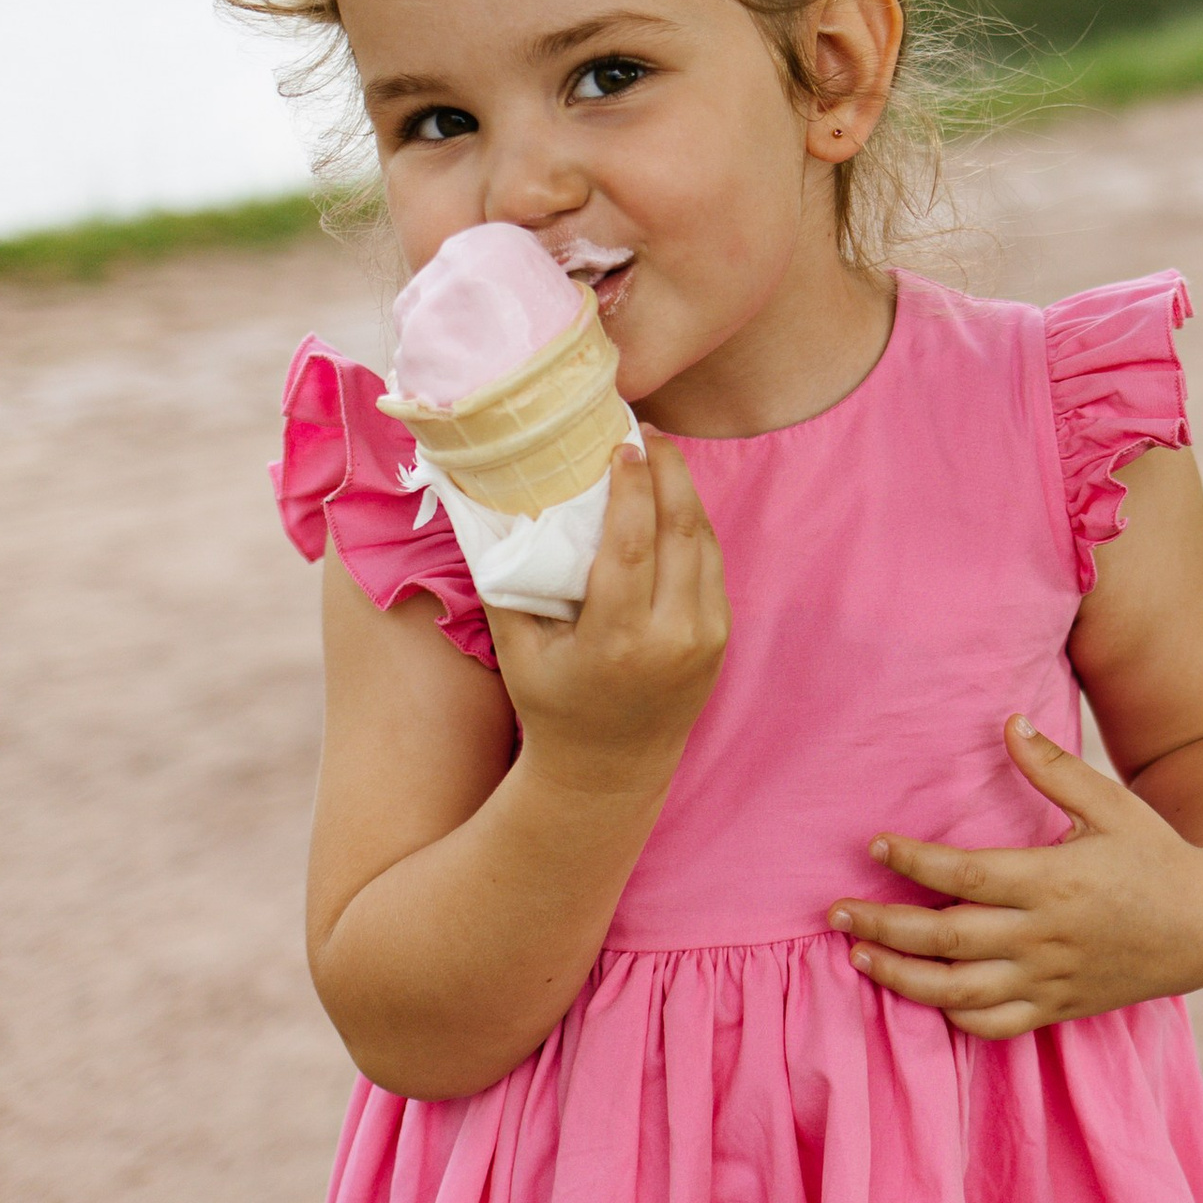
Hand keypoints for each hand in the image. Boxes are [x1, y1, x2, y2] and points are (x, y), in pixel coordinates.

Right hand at [487, 433, 726, 803]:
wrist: (610, 771)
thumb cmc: (551, 704)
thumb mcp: (518, 648)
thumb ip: (505, 577)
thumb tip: (481, 500)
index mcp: (618, 639)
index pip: (634, 542)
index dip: (632, 485)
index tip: (623, 443)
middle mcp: (672, 637)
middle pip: (680, 530)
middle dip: (668, 471)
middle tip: (647, 432)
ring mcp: (705, 638)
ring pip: (704, 542)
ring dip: (684, 492)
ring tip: (660, 454)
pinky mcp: (721, 638)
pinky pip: (711, 566)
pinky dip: (693, 526)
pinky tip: (671, 500)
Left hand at [830, 717, 1202, 1037]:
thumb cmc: (1154, 854)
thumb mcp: (1110, 803)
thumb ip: (1054, 769)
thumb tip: (1008, 721)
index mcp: (1053, 880)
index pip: (965, 874)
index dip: (914, 861)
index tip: (875, 846)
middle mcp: (1044, 935)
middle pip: (946, 938)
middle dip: (883, 927)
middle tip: (835, 913)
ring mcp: (1049, 978)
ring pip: (958, 993)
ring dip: (901, 978)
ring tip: (859, 958)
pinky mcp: (1057, 1008)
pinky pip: (993, 1025)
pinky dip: (952, 1017)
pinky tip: (923, 996)